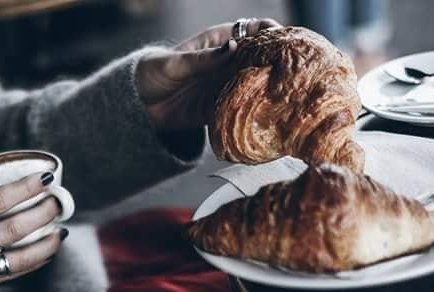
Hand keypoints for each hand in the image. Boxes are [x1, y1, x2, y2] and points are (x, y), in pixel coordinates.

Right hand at [0, 173, 66, 291]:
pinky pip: (10, 273)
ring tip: (61, 231)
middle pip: (12, 229)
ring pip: (18, 257)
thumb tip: (2, 188)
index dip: (25, 189)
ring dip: (45, 243)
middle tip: (59, 203)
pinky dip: (32, 262)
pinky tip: (47, 252)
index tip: (46, 179)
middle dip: (42, 214)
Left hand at [136, 19, 280, 132]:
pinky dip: (251, 115)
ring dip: (269, 93)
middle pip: (261, 59)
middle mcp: (228, 62)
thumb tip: (234, 47)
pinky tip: (266, 120)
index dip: (274, 33)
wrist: (139, 104)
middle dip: (279, 65)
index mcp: (221, 41)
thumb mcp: (176, 64)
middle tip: (295, 75)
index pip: (255, 30)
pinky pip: (239, 111)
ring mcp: (225, 85)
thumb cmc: (154, 72)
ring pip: (254, 86)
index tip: (286, 43)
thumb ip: (203, 59)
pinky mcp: (219, 109)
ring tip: (288, 100)